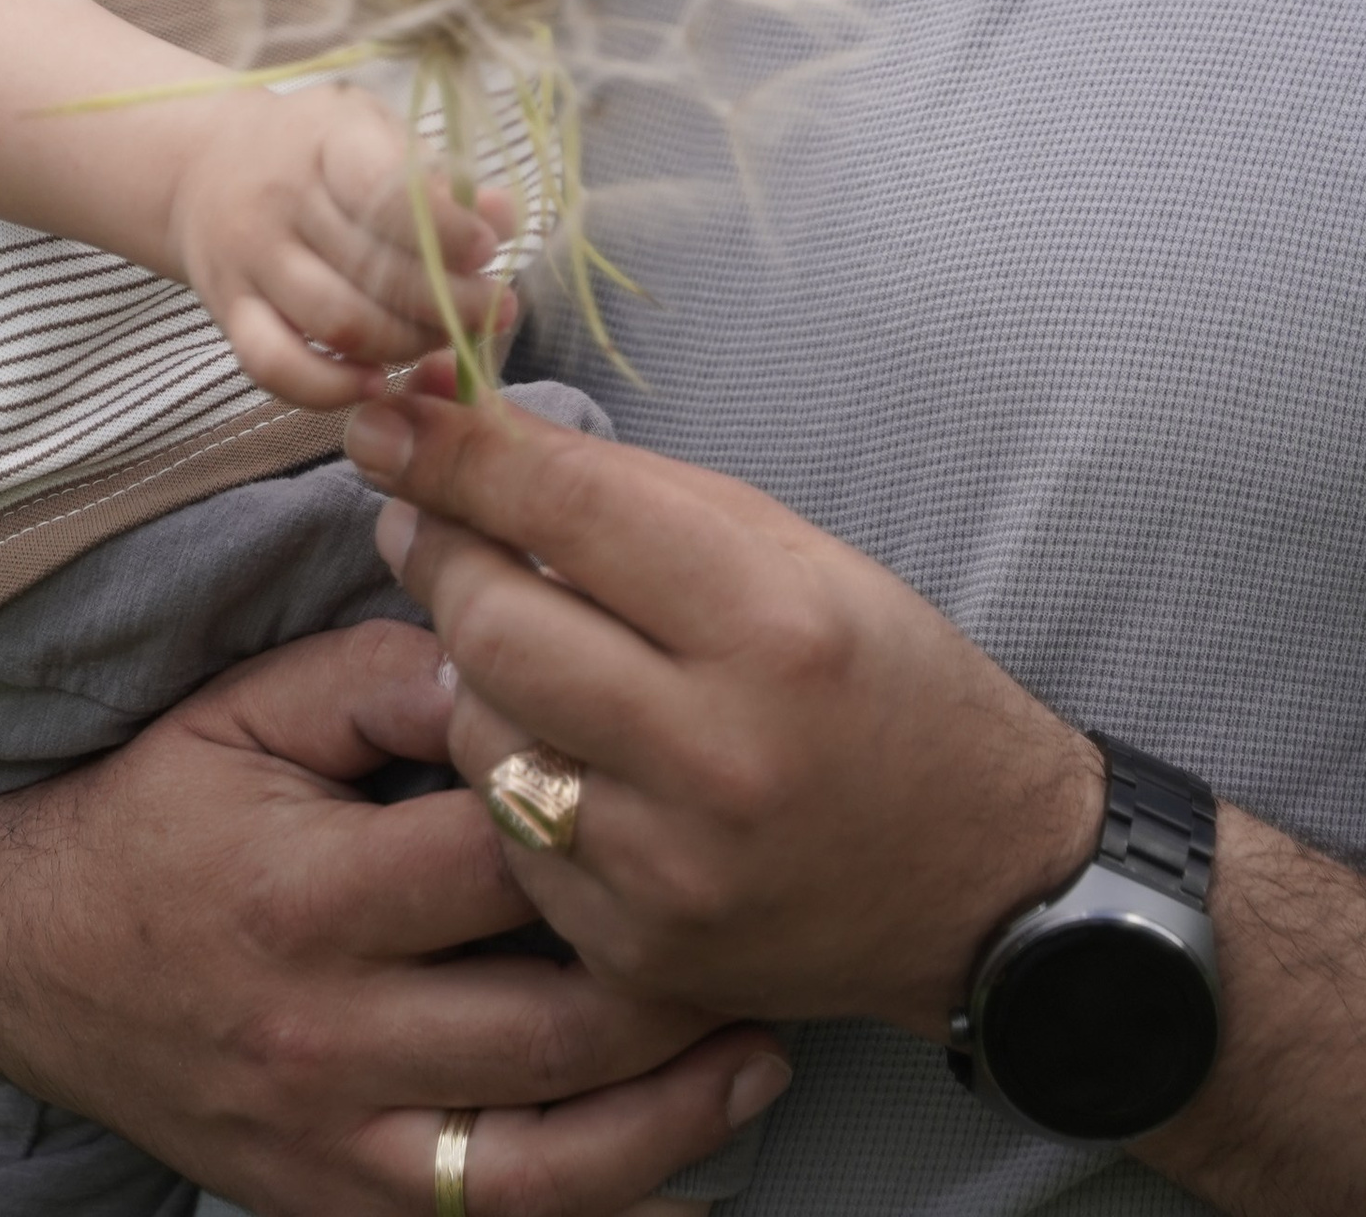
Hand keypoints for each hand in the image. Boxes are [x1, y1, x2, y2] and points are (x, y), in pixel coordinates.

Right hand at [0, 623, 791, 1216]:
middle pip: (555, 1031)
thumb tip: (510, 665)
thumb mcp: (242, 709)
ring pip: (546, 1167)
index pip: (502, 862)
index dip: (601, 820)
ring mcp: (335, 1144)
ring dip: (673, 1119)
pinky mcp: (336, 1206)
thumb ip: (378, 681)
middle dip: (678, 986)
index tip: (677, 784)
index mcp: (307, 895)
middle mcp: (328, 1038)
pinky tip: (679, 1168)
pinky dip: (599, 1211)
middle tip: (760, 928)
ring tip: (759, 1056)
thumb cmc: (150, 811)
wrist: (25, 954)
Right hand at [165, 85, 516, 410]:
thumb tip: (506, 217)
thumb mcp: (375, 132)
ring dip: (407, 344)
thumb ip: (441, 176)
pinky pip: (274, 367)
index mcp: (325, 140)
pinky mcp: (228, 310)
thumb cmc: (315, 149)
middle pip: (374, 270)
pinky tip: (378, 382)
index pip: (389, 192)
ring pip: (338, 324)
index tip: (489, 249)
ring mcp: (248, 259)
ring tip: (448, 340)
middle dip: (450, 302)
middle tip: (495, 311)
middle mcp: (280, 199)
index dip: (448, 231)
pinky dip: (330, 388)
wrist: (202, 163)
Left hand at [346, 387, 1101, 1038]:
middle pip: (488, 624)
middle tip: (427, 519)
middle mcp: (717, 754)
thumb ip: (627, 494)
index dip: (452, 449)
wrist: (981, 884)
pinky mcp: (639, 953)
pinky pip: (509, 836)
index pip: (562, 509)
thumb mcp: (788, 552)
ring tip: (529, 644)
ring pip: (478, 728)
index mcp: (768, 625)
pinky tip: (570, 751)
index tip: (384, 411)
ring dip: (475, 669)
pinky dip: (516, 775)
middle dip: (436, 551)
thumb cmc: (880, 681)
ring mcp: (672, 870)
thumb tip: (465, 428)